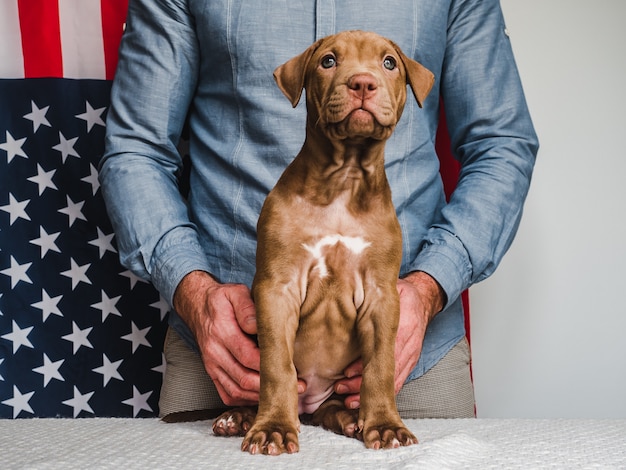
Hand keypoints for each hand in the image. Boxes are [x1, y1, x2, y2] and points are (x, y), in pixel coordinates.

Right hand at [173, 271, 306, 405]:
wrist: (197, 306)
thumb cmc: (221, 300)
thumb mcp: (235, 293)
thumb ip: (247, 308)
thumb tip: (260, 325)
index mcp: (222, 332)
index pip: (248, 357)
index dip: (270, 366)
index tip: (291, 368)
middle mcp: (215, 353)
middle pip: (244, 379)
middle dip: (271, 385)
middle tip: (295, 386)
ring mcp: (212, 366)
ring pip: (236, 391)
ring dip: (260, 396)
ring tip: (284, 393)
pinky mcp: (212, 373)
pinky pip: (228, 394)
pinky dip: (246, 400)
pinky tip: (263, 397)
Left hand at [333, 271, 444, 408]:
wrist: (424, 298)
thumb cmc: (403, 294)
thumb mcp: (391, 289)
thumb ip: (373, 293)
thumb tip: (350, 288)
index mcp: (403, 326)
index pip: (383, 351)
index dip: (364, 365)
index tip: (346, 373)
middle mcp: (408, 345)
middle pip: (385, 371)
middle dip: (362, 384)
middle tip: (341, 389)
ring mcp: (410, 355)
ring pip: (391, 381)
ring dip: (370, 392)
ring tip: (349, 401)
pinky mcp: (409, 361)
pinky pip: (396, 381)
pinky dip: (381, 392)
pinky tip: (365, 399)